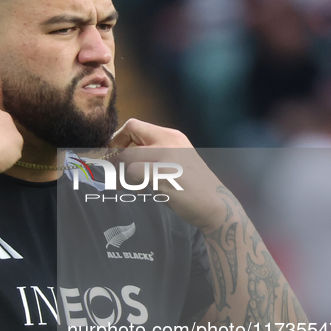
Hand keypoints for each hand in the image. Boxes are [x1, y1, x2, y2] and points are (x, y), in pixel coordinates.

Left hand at [111, 118, 224, 232]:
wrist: (216, 205)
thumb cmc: (192, 187)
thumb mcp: (176, 160)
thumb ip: (153, 154)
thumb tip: (120, 157)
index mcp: (172, 136)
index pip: (133, 125)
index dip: (119, 139)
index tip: (117, 155)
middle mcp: (169, 141)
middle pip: (127, 138)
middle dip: (115, 157)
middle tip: (116, 174)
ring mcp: (167, 156)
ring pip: (126, 156)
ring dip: (121, 172)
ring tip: (127, 184)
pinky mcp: (163, 174)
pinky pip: (132, 172)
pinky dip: (128, 182)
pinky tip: (138, 190)